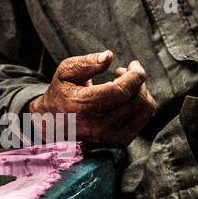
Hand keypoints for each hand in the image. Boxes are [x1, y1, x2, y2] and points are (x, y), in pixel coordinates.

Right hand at [30, 51, 156, 146]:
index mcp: (83, 106)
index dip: (134, 75)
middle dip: (137, 80)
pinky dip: (140, 105)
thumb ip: (86, 63)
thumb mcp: (65, 72)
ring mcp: (110, 136)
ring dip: (141, 92)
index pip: (120, 91)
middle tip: (124, 72)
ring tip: (125, 84)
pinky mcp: (118, 142)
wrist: (53, 124)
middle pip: (136, 99)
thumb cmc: (62, 93)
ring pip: (144, 110)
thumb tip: (109, 56)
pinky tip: (126, 98)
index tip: (134, 64)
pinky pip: (143, 120)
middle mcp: (98, 126)